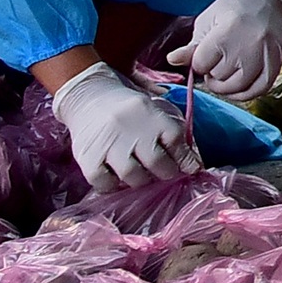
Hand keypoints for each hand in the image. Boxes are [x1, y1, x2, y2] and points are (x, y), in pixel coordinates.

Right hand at [54, 64, 199, 190]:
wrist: (89, 95)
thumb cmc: (130, 109)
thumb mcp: (155, 109)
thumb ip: (173, 132)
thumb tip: (194, 164)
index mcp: (149, 112)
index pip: (175, 139)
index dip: (187, 159)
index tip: (191, 169)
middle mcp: (129, 127)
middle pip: (156, 161)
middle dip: (167, 173)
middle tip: (165, 173)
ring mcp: (107, 143)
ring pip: (132, 175)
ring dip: (141, 181)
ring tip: (142, 176)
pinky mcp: (87, 157)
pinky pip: (104, 183)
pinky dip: (114, 187)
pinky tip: (118, 179)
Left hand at [176, 0, 281, 102]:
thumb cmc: (234, 8)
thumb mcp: (207, 21)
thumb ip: (192, 46)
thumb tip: (173, 60)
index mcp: (227, 32)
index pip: (201, 65)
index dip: (198, 62)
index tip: (204, 54)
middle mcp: (249, 45)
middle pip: (219, 77)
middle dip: (213, 72)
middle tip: (218, 60)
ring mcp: (266, 55)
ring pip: (238, 87)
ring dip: (227, 85)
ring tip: (226, 72)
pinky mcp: (278, 62)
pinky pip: (260, 90)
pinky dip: (246, 93)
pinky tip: (239, 87)